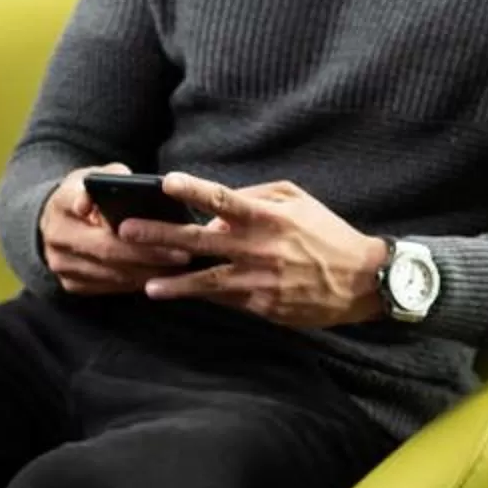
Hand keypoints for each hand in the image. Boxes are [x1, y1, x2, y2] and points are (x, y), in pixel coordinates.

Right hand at [39, 164, 189, 296]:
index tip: (122, 218)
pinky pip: (109, 288)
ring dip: (147, 273)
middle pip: (105, 249)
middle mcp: (56, 235)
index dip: (95, 208)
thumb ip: (113, 174)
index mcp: (61, 202)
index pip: (77, 203)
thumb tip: (128, 179)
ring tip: (180, 268)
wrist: (59, 221)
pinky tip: (162, 278)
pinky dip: (137, 283)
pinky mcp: (70, 284)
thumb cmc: (88, 195)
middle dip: (147, 253)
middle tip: (181, 254)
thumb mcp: (95, 176)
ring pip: (110, 274)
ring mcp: (61, 264)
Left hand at [131, 174, 390, 328]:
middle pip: (201, 240)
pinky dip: (204, 296)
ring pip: (207, 281)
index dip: (193, 190)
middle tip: (128, 232)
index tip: (165, 182)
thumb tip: (219, 208)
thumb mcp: (297, 200)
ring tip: (147, 285)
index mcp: (268, 217)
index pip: (224, 198)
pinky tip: (181, 295)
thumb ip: (257, 197)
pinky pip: (226, 299)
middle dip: (161, 236)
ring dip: (174, 283)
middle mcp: (259, 248)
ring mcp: (259, 280)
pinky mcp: (263, 306)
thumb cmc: (326, 233)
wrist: (360, 280)